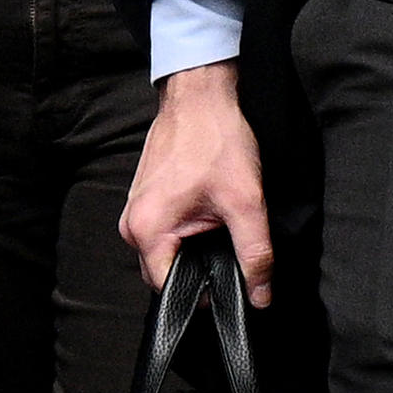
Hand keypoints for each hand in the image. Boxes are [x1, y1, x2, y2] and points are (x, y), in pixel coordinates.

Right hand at [121, 61, 273, 304]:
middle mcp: (132, 225)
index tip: (228, 283)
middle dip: (198, 270)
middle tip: (228, 244)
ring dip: (192, 250)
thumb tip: (260, 294)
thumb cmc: (215, 140)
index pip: (170, 289)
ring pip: (165, 253)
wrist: (199, 97)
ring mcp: (135, 211)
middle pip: (165, 274)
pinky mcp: (143, 200)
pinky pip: (162, 233)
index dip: (203, 294)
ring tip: (217, 224)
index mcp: (148, 231)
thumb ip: (255, 255)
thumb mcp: (245, 203)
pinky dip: (185, 232)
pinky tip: (205, 212)